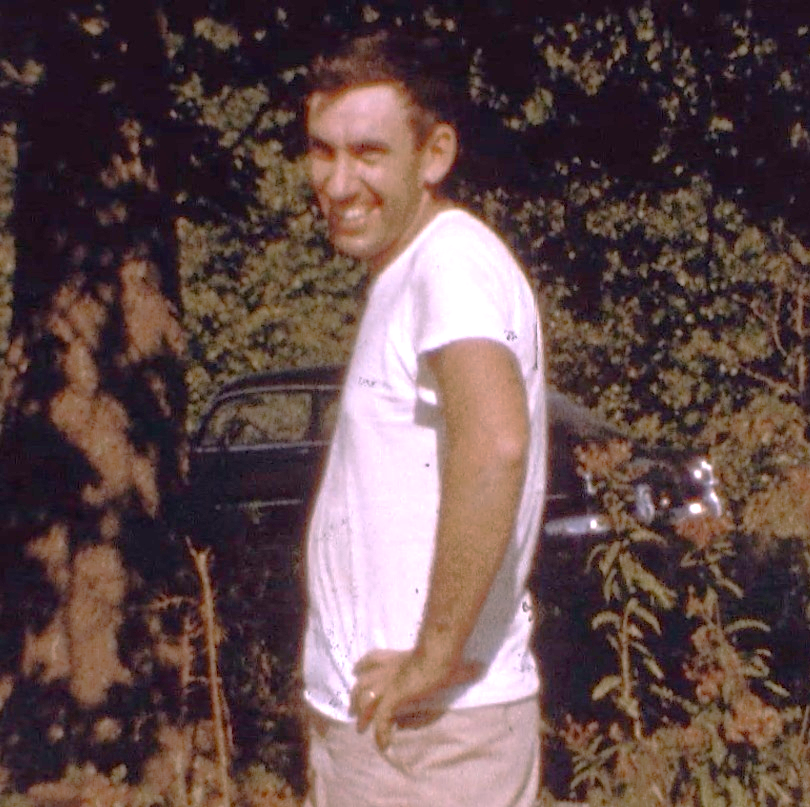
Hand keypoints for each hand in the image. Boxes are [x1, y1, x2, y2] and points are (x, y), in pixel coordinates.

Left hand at [349, 648, 481, 750]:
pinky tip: (382, 745)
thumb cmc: (447, 654)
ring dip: (362, 715)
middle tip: (352, 709)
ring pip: (364, 700)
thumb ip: (466, 666)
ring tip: (360, 728)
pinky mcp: (393, 697)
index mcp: (398, 658)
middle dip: (355, 695)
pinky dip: (380, 733)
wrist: (439, 653)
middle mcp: (388, 669)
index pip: (373, 658)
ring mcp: (388, 683)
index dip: (363, 665)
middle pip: (362, 681)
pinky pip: (381, 720)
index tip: (357, 671)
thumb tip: (482, 667)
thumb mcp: (455, 661)